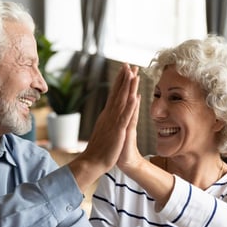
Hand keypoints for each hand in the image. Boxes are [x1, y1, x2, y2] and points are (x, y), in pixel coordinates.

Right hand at [68, 64, 139, 191]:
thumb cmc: (99, 150)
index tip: (125, 70)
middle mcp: (109, 115)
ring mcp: (113, 122)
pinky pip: (125, 116)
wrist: (92, 162)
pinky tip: (134, 96)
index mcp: (107, 115)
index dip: (120, 82)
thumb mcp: (105, 131)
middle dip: (124, 78)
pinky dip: (129, 106)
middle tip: (129, 64)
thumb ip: (107, 121)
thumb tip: (109, 113)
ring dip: (127, 87)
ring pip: (122, 101)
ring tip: (133, 74)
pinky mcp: (118, 130)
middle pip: (117, 93)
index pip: (114, 95)